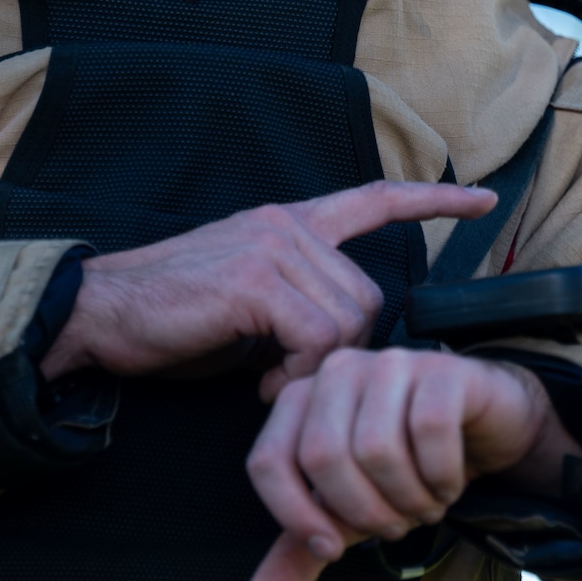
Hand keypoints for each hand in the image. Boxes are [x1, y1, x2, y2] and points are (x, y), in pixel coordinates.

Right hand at [38, 181, 494, 398]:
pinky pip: (317, 336)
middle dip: (345, 351)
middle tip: (294, 378)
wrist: (100, 313)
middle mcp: (287, 225)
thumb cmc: (171, 319)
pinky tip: (266, 382)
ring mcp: (273, 246)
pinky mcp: (256, 279)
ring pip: (349, 319)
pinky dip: (299, 372)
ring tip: (273, 381)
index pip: (374, 199)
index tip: (481, 198)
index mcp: (289, 223)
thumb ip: (298, 302)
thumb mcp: (248, 303)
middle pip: (368, 296)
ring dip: (318, 367)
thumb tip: (339, 343)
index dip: (431, 200)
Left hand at [243, 348, 581, 580]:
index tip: (330, 549)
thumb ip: (303, 547)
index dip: (294, 516)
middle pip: (323, 456)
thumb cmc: (406, 463)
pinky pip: (431, 431)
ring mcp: (392, 363)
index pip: (268, 460)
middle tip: (395, 524)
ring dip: (407, 499)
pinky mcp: (443, 370)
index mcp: (302, 397)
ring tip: (423, 504)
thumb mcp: (349, 511)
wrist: (482, 428)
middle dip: (362, 512)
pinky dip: (442, 476)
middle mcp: (340, 370)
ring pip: (378, 448)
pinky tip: (448, 484)